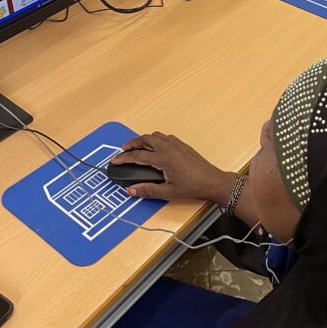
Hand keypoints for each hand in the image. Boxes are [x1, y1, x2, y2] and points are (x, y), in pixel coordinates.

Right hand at [110, 132, 235, 202]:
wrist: (212, 181)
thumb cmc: (193, 187)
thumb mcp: (168, 192)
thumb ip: (147, 190)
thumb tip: (131, 190)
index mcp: (163, 158)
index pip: (137, 156)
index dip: (124, 158)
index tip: (115, 160)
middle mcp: (168, 147)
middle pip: (144, 139)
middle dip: (131, 144)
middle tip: (123, 150)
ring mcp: (176, 144)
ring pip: (155, 135)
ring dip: (143, 139)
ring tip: (137, 147)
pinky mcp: (182, 145)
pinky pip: (165, 137)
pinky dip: (155, 139)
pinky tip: (155, 147)